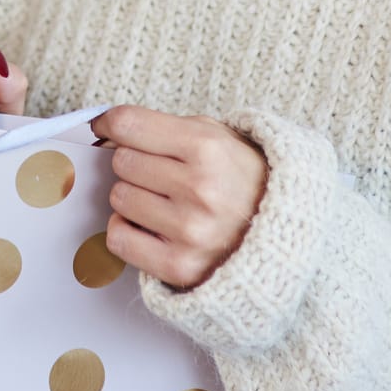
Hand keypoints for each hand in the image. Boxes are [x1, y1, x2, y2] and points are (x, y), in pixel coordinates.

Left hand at [92, 105, 268, 291]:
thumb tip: (105, 127)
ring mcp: (190, 230)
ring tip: (164, 203)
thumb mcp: (219, 138)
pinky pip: (119, 238)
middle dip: (135, 165)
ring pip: (119, 198)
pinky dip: (128, 231)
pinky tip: (152, 228)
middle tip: (160, 175)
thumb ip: (165, 128)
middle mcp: (199, 188)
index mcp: (208, 147)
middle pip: (122, 162)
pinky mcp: (179, 266)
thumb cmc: (243, 181)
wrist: (285, 239)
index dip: (110, 124)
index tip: (107, 129)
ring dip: (133, 199)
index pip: (128, 124)